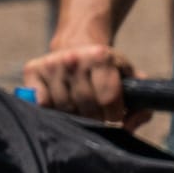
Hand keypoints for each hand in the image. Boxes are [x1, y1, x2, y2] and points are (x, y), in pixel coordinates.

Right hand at [23, 42, 147, 126]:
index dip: (114, 116)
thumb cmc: (109, 71)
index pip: (108, 99)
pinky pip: (42, 103)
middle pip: (86, 105)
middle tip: (97, 116)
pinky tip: (60, 105)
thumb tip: (127, 127)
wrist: (79, 45)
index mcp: (101, 56)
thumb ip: (141, 108)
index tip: (114, 118)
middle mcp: (74, 57)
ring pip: (64, 107)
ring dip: (74, 115)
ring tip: (81, 109)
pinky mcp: (32, 69)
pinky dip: (51, 110)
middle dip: (95, 118)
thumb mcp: (131, 81)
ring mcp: (51, 63)